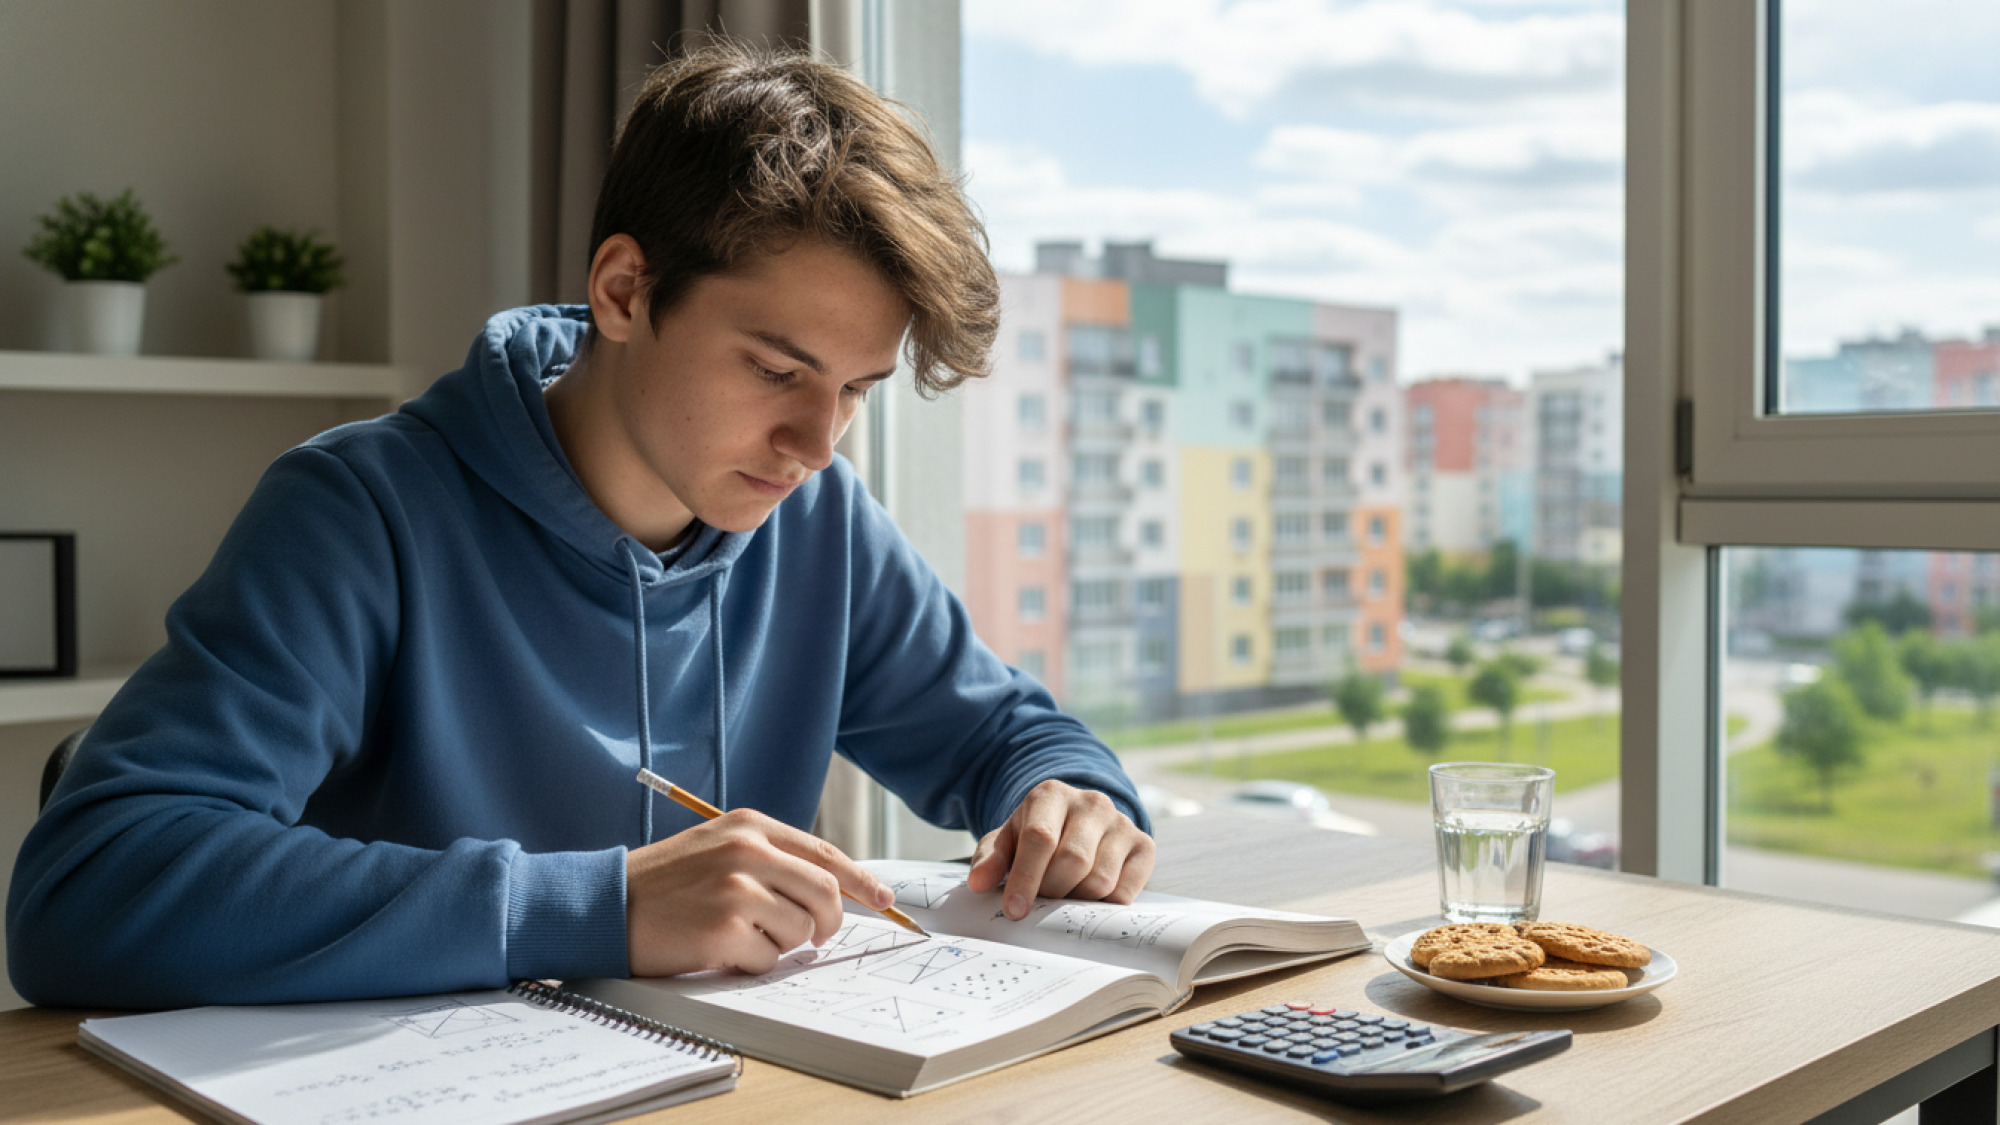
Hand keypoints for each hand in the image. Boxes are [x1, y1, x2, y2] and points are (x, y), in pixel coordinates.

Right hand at [625, 809, 894, 976]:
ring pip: (801, 932)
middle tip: (811, 937)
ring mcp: (738, 889)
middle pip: (826, 895)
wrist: (605, 905)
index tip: (885, 900)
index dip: (861, 881)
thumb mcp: (719, 849)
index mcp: (751, 827)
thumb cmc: (666, 884)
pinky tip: (718, 948)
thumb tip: (833, 891)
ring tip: (739, 934)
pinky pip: (768, 961)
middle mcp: (749, 851)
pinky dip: (750, 964)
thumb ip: (772, 860)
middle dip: (827, 924)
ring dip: (778, 945)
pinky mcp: (725, 929)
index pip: (826, 855)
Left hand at [964, 780, 1154, 919]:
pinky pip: (1125, 892)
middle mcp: (1091, 803)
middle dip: (1052, 890)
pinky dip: (1104, 906)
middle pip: (1073, 861)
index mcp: (1051, 795)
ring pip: (1100, 880)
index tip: (1014, 911)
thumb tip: (979, 883)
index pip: (1040, 838)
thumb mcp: (1006, 842)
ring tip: (1065, 894)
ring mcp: (1121, 823)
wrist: (1077, 823)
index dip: (1025, 878)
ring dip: (1077, 900)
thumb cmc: (1036, 835)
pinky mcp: (1144, 845)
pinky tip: (1089, 897)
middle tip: (1041, 900)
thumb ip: (989, 860)